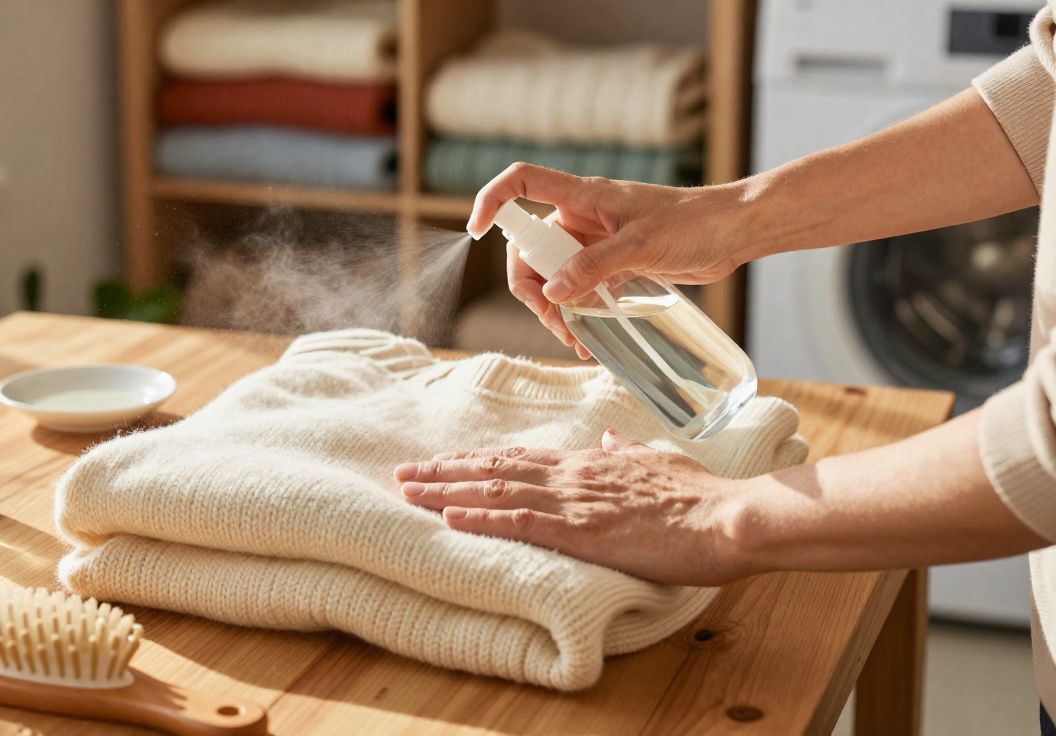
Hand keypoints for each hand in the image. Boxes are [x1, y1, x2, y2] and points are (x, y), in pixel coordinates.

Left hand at [394, 429, 753, 585]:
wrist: (728, 517)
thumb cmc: (700, 495)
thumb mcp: (660, 462)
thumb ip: (630, 451)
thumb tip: (611, 438)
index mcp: (589, 463)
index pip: (519, 458)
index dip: (476, 462)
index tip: (442, 463)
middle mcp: (573, 476)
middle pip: (495, 470)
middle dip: (446, 473)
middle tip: (403, 473)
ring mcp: (575, 501)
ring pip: (497, 492)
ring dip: (448, 493)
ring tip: (410, 492)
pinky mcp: (583, 531)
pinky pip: (521, 522)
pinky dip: (481, 519)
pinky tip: (450, 518)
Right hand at [466, 163, 753, 355]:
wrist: (733, 232)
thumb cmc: (694, 222)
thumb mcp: (641, 245)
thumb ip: (595, 266)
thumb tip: (554, 292)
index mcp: (582, 197)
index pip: (521, 184)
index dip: (492, 201)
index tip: (475, 231)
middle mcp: (581, 217)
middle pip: (530, 247)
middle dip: (532, 286)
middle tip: (552, 319)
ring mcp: (596, 242)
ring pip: (554, 274)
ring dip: (555, 307)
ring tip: (574, 338)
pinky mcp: (613, 264)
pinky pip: (580, 288)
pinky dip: (578, 312)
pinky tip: (589, 338)